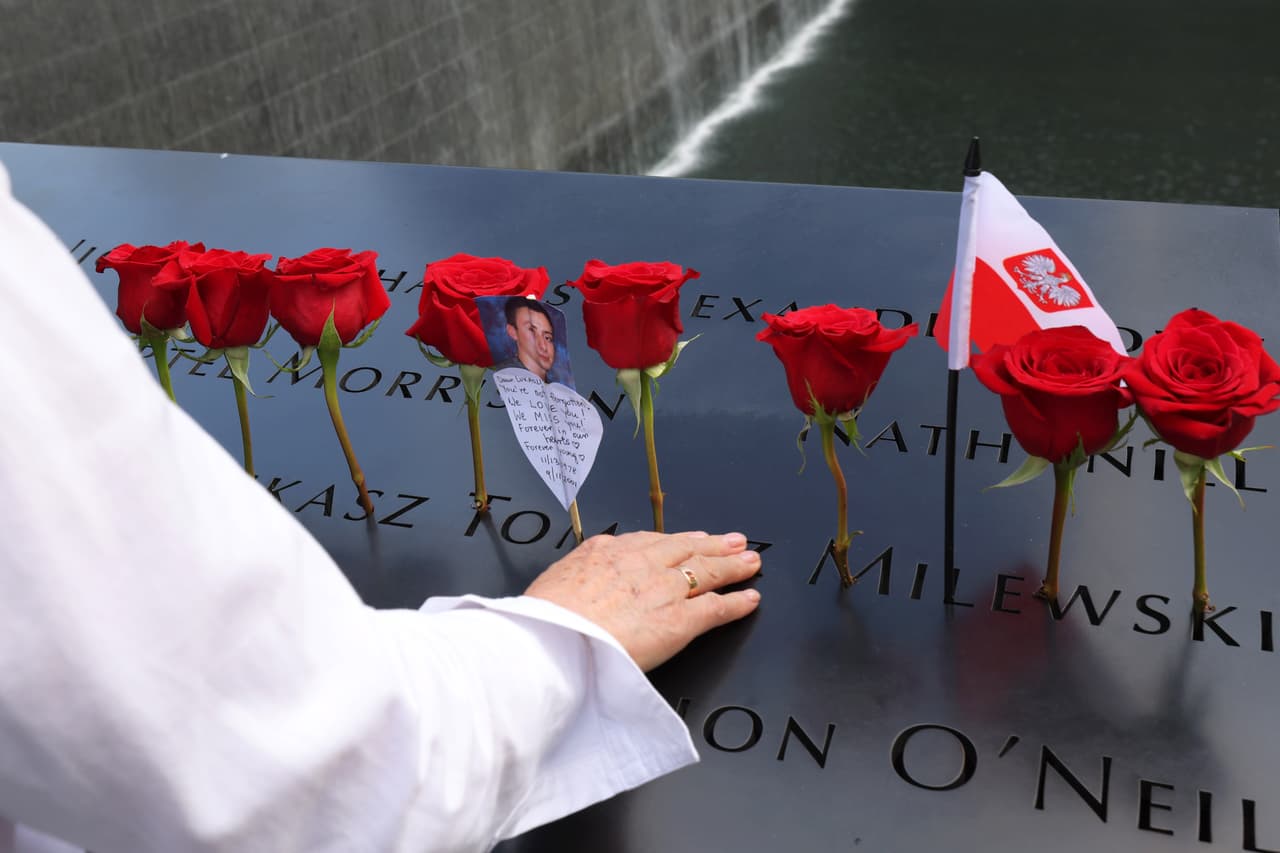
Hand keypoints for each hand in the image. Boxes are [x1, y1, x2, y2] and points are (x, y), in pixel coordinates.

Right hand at [525, 531, 761, 670]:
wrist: (556, 640)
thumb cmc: (548, 619)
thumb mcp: (555, 580)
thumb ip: (577, 573)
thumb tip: (578, 579)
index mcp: (609, 551)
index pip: (652, 541)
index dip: (678, 540)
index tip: (692, 539)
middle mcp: (642, 564)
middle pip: (687, 549)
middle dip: (713, 545)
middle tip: (734, 541)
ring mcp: (664, 590)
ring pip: (708, 572)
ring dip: (733, 566)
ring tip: (750, 562)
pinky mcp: (681, 620)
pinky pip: (717, 608)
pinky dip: (738, 603)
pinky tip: (751, 599)